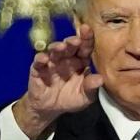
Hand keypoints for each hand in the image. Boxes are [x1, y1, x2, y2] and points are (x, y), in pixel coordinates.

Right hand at [12, 25, 102, 139]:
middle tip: (76, 40)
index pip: (85, 48)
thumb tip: (100, 79)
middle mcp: (66, 59)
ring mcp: (51, 63)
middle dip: (72, 41)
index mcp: (80, 61)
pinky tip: (44, 59)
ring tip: (61, 47)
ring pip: (54, 51)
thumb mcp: (84, 97)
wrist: (50, 109)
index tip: (88, 30)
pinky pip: (38, 62)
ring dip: (57, 47)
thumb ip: (91, 87)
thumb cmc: (70, 99)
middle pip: (69, 46)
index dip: (87, 38)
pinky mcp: (38, 70)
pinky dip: (40, 59)